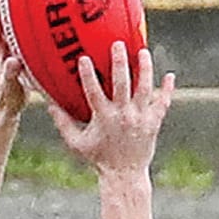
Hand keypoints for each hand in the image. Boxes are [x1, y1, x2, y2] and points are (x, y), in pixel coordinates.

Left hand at [0, 0, 27, 122]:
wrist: (3, 117)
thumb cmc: (7, 105)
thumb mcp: (11, 90)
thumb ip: (11, 75)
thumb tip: (13, 61)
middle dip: (4, 2)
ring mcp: (6, 56)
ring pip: (8, 29)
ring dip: (15, 14)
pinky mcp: (15, 61)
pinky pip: (19, 39)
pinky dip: (25, 29)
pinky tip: (37, 24)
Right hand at [47, 41, 174, 173]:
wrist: (124, 174)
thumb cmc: (99, 158)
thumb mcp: (77, 143)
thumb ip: (63, 123)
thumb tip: (49, 104)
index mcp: (103, 118)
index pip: (93, 92)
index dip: (88, 75)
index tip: (83, 58)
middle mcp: (123, 115)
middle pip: (122, 84)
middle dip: (120, 62)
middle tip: (118, 44)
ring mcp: (140, 118)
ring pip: (145, 88)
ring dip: (145, 68)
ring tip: (143, 52)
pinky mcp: (153, 123)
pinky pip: (162, 103)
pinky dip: (167, 90)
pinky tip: (170, 76)